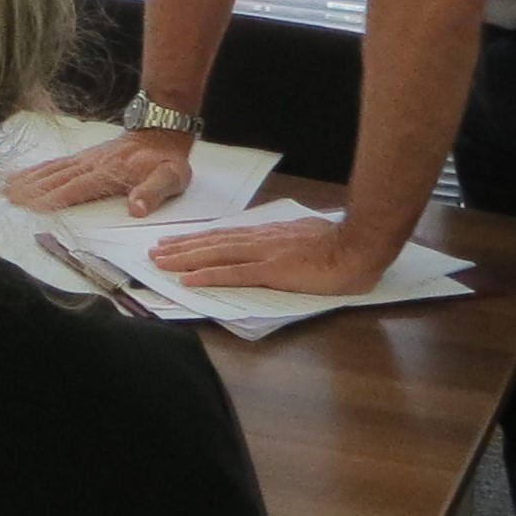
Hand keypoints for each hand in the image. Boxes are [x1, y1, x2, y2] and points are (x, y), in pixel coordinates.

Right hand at [3, 128, 197, 216]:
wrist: (162, 129)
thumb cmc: (166, 159)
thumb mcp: (170, 178)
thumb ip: (152, 193)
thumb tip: (136, 208)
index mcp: (108, 174)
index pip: (74, 189)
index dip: (51, 199)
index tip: (30, 207)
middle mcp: (91, 165)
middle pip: (55, 179)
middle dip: (30, 191)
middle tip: (7, 200)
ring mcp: (85, 159)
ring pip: (51, 170)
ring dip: (28, 180)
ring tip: (6, 189)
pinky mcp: (84, 157)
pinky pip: (55, 163)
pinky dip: (35, 170)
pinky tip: (21, 174)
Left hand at [149, 215, 393, 296]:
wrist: (360, 246)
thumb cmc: (340, 245)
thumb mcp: (305, 238)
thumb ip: (285, 242)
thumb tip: (273, 247)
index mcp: (268, 235)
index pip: (225, 236)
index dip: (198, 240)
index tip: (175, 242)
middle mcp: (260, 240)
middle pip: (213, 242)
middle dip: (181, 248)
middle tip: (155, 252)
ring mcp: (264, 255)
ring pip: (216, 254)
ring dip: (185, 258)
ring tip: (161, 262)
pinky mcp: (272, 271)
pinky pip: (234, 274)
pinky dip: (208, 275)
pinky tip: (189, 280)